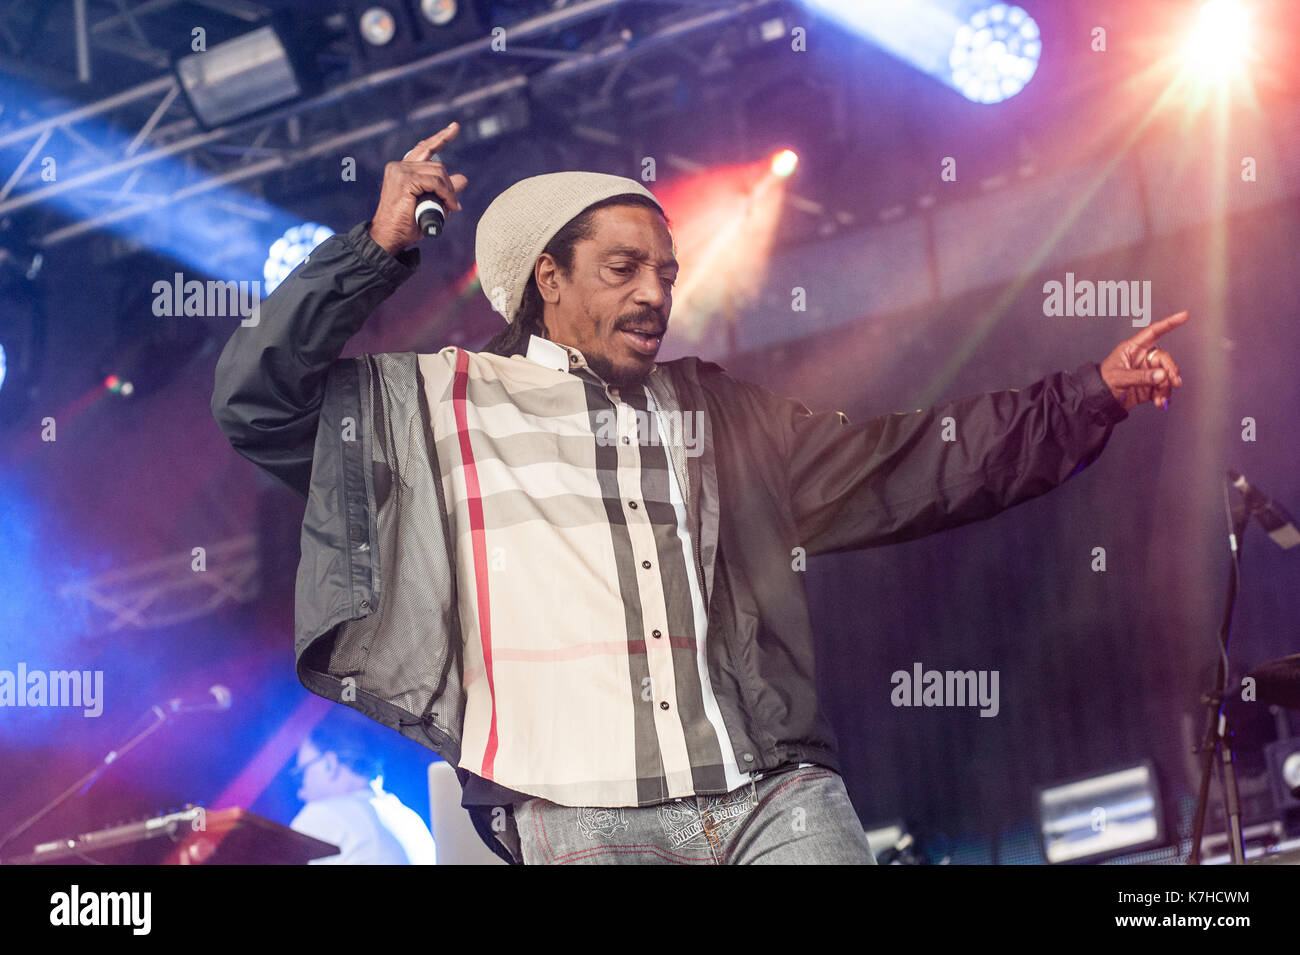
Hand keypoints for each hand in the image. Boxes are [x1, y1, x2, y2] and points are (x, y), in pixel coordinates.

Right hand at [367, 122, 468, 255]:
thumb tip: (464, 178)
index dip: (441, 138)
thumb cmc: (407, 224)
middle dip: (449, 184)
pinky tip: (449, 205)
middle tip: (454, 204)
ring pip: (438, 173)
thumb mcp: (431, 204)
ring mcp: (400, 172)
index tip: (455, 127)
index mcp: (402, 170)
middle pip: (437, 165)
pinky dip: (445, 194)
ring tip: (451, 207)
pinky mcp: (404, 180)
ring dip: (449, 192)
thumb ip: (444, 190)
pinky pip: (435, 182)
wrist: (390, 238)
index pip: (424, 149)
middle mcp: (399, 167)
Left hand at [1098, 310, 1188, 411]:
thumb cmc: (1102, 384)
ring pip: (1166, 375)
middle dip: (1170, 371)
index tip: (1184, 315)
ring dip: (1166, 387)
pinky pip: (1163, 387)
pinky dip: (1164, 396)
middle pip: (1164, 358)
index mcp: (1133, 349)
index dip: (1169, 323)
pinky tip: (1160, 403)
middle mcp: (1142, 358)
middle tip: (1173, 382)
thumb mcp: (1119, 378)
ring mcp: (1147, 372)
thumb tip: (1161, 375)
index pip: (1153, 332)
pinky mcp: (1150, 385)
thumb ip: (1141, 376)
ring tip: (1160, 398)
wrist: (1099, 402)